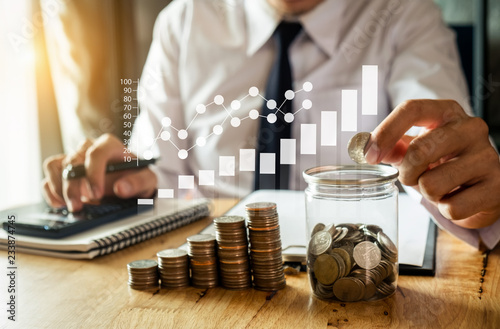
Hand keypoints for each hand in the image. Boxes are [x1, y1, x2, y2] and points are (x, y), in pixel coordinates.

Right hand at [42, 134, 156, 211]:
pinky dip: (50, 189)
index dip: (94, 173)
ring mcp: (75, 157)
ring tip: (71, 206)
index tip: (96, 194)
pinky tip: (60, 203)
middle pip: (74, 162)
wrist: (129, 180)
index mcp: (110, 145)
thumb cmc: (137, 176)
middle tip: (79, 206)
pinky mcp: (64, 168)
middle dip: (74, 186)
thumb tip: (121, 188)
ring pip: (57, 166)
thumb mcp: (146, 180)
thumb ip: (137, 183)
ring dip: (60, 188)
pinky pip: (50, 174)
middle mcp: (89, 147)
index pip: (96, 153)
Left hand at [365, 99, 499, 228]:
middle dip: (406, 173)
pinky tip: (456, 198)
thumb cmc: (443, 161)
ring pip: (432, 184)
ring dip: (428, 193)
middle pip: (418, 151)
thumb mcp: (416, 147)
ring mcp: (487, 156)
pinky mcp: (496, 186)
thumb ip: (391, 146)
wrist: (481, 184)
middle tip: (413, 177)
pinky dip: (446, 210)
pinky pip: (451, 208)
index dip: (385, 132)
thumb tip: (362, 148)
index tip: (369, 155)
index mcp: (447, 111)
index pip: (411, 109)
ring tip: (440, 186)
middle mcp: (471, 128)